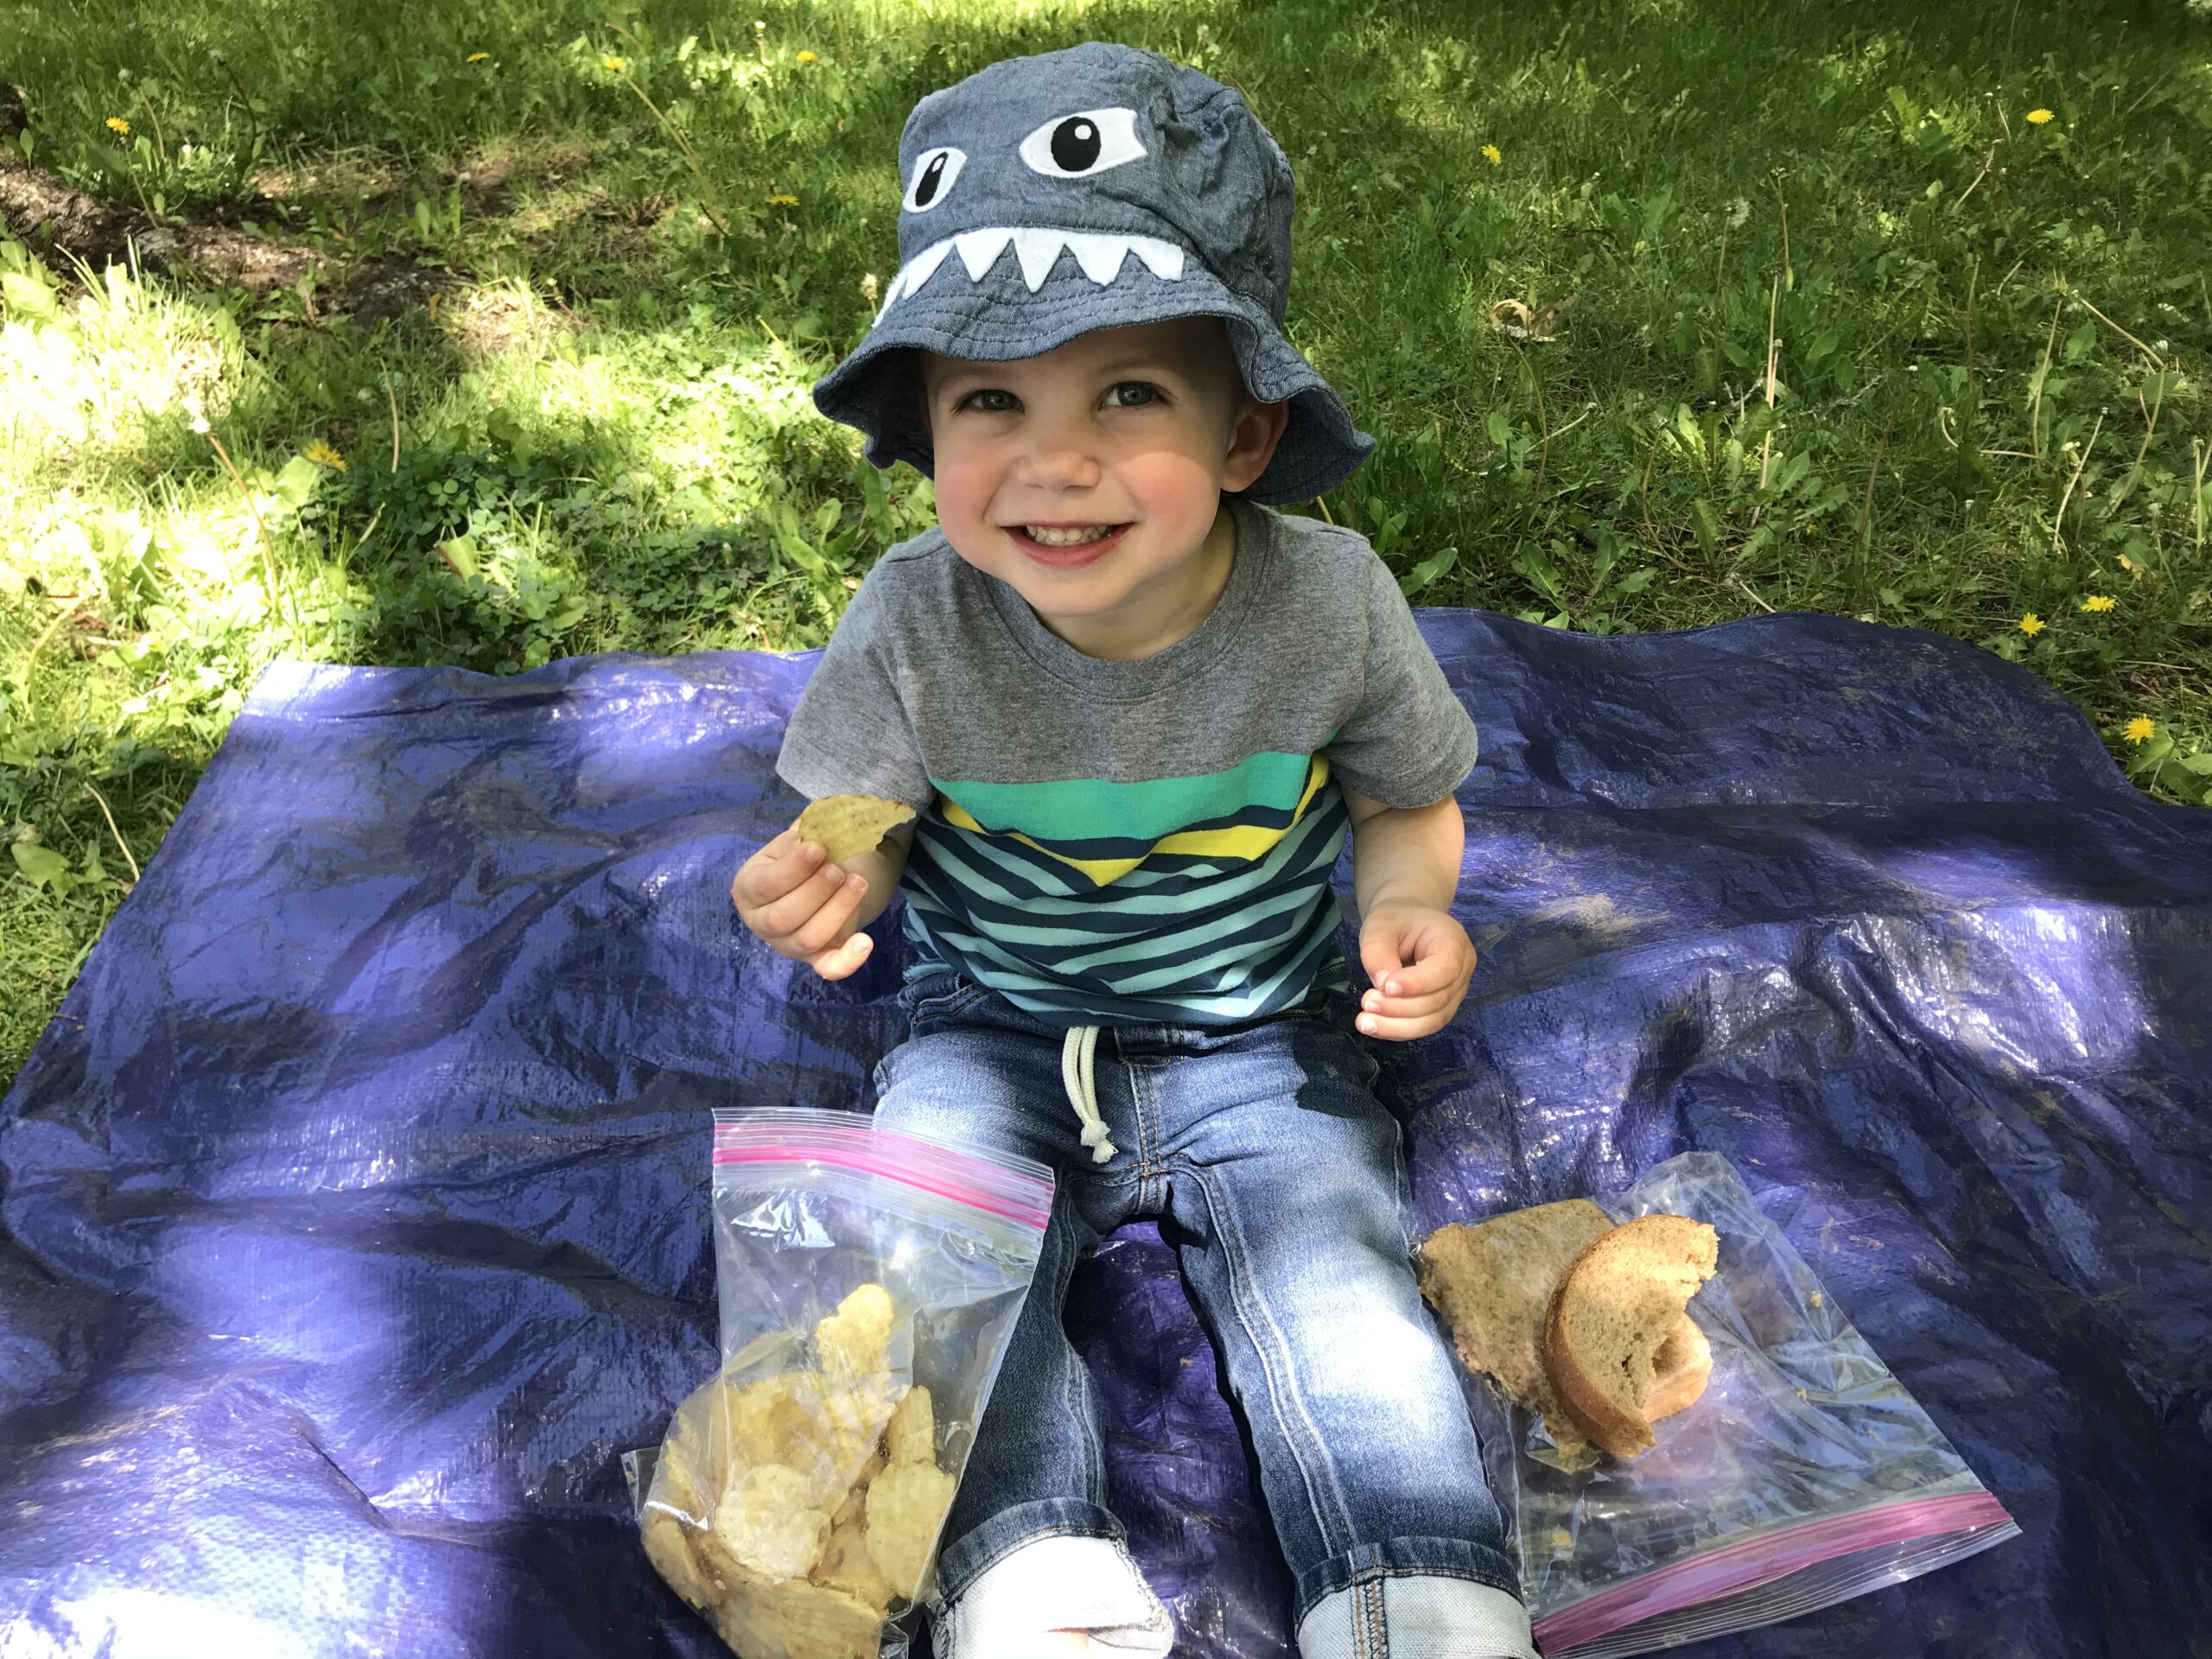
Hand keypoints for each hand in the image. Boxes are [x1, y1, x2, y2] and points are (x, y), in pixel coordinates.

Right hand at [731, 825, 874, 979]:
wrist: (823, 878)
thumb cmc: (802, 858)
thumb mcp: (796, 840)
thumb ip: (802, 834)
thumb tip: (817, 825)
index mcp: (749, 889)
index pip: (765, 885)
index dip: (793, 868)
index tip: (819, 848)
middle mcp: (762, 923)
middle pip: (783, 917)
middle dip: (815, 891)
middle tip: (838, 869)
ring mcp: (789, 945)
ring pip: (808, 938)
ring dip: (837, 909)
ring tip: (858, 882)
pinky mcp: (817, 959)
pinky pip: (828, 968)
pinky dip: (848, 961)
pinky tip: (866, 942)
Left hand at [1355, 900, 1476, 1039]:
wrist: (1404, 926)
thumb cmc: (1395, 922)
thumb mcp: (1379, 927)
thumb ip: (1379, 952)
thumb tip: (1382, 986)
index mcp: (1453, 941)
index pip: (1446, 969)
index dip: (1418, 983)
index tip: (1385, 986)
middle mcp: (1462, 969)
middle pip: (1439, 1000)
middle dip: (1400, 1008)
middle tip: (1366, 1001)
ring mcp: (1455, 992)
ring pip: (1433, 1020)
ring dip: (1398, 1026)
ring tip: (1365, 1021)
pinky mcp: (1441, 1008)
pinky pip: (1423, 1026)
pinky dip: (1397, 1030)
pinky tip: (1374, 1026)